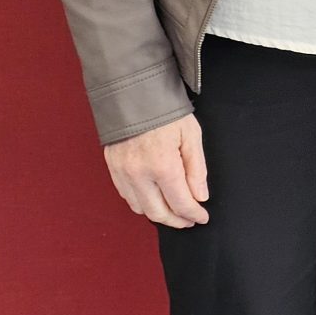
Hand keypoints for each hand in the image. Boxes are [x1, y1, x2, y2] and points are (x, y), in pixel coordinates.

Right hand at [104, 113, 208, 228]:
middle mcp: (139, 174)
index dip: (193, 214)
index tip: (202, 217)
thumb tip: (200, 197)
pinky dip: (142, 203)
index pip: (180, 203)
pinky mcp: (112, 169)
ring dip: (159, 214)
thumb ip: (196, 169)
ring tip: (175, 210)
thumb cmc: (166, 112)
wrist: (134, 94)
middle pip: (158, 213)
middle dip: (177, 221)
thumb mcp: (191, 135)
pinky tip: (155, 198)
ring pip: (140, 209)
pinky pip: (127, 197)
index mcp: (162, 165)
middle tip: (190, 220)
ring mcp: (122, 173)